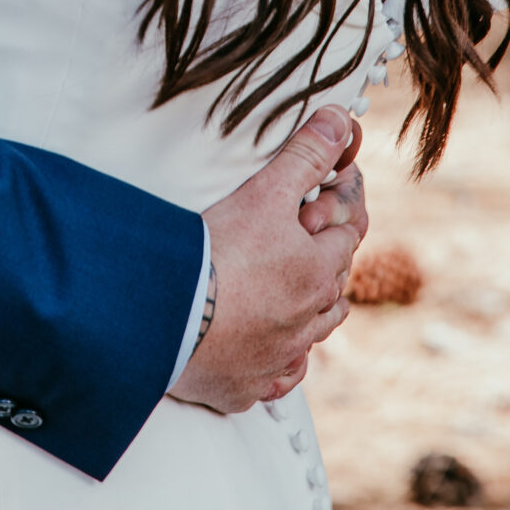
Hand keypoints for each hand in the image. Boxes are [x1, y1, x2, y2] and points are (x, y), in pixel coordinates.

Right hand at [169, 106, 367, 415]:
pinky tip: (268, 356)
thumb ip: (305, 155)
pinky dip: (277, 365)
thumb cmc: (215, 254)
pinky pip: (277, 379)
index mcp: (317, 273)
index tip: (321, 207)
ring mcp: (277, 358)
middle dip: (323, 265)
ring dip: (308, 316)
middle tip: (302, 247)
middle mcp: (306, 321)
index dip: (333, 218)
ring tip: (294, 299)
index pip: (344, 238)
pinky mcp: (246, 387)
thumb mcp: (264, 191)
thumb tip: (343, 122)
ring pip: (311, 337)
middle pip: (333, 290)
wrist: (165, 319)